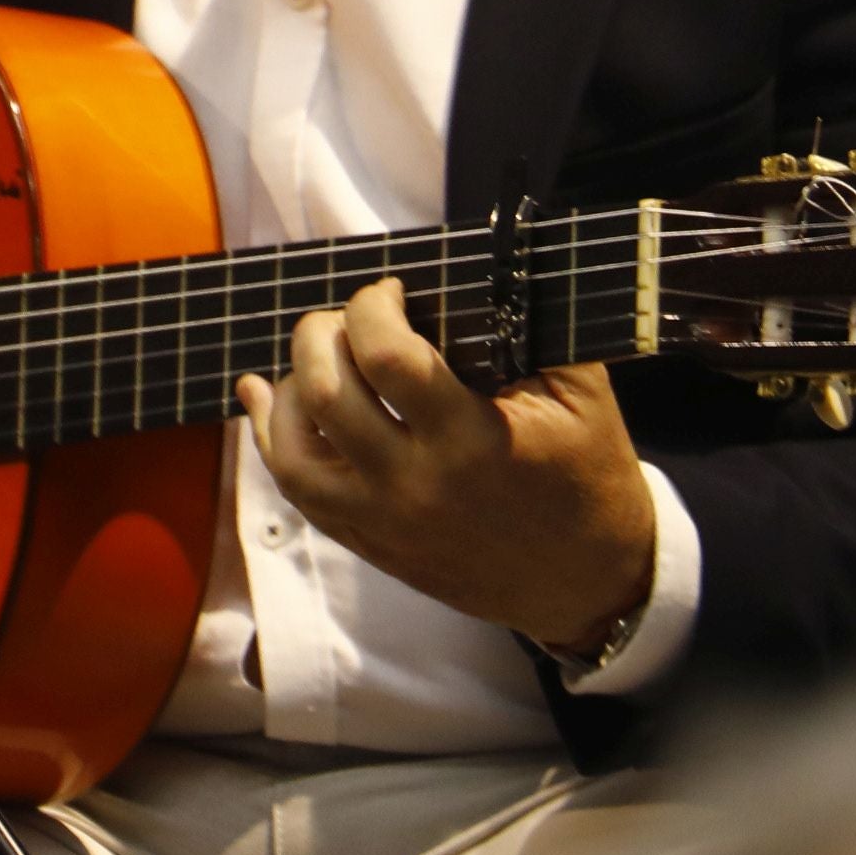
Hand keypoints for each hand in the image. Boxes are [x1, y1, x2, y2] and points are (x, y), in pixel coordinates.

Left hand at [238, 276, 656, 653]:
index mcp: (472, 441)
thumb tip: (463, 274)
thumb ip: (527, 327)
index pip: (386, 355)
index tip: (391, 290)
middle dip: (321, 333)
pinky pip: (298, 493)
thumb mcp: (582, 393)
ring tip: (316, 356)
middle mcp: (415, 486)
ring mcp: (384, 522)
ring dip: (289, 387)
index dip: (373, 305)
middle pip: (326, 395)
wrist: (588, 580)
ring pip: (293, 451)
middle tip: (347, 317)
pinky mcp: (371, 545)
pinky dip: (271, 438)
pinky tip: (267, 397)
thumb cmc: (587, 474)